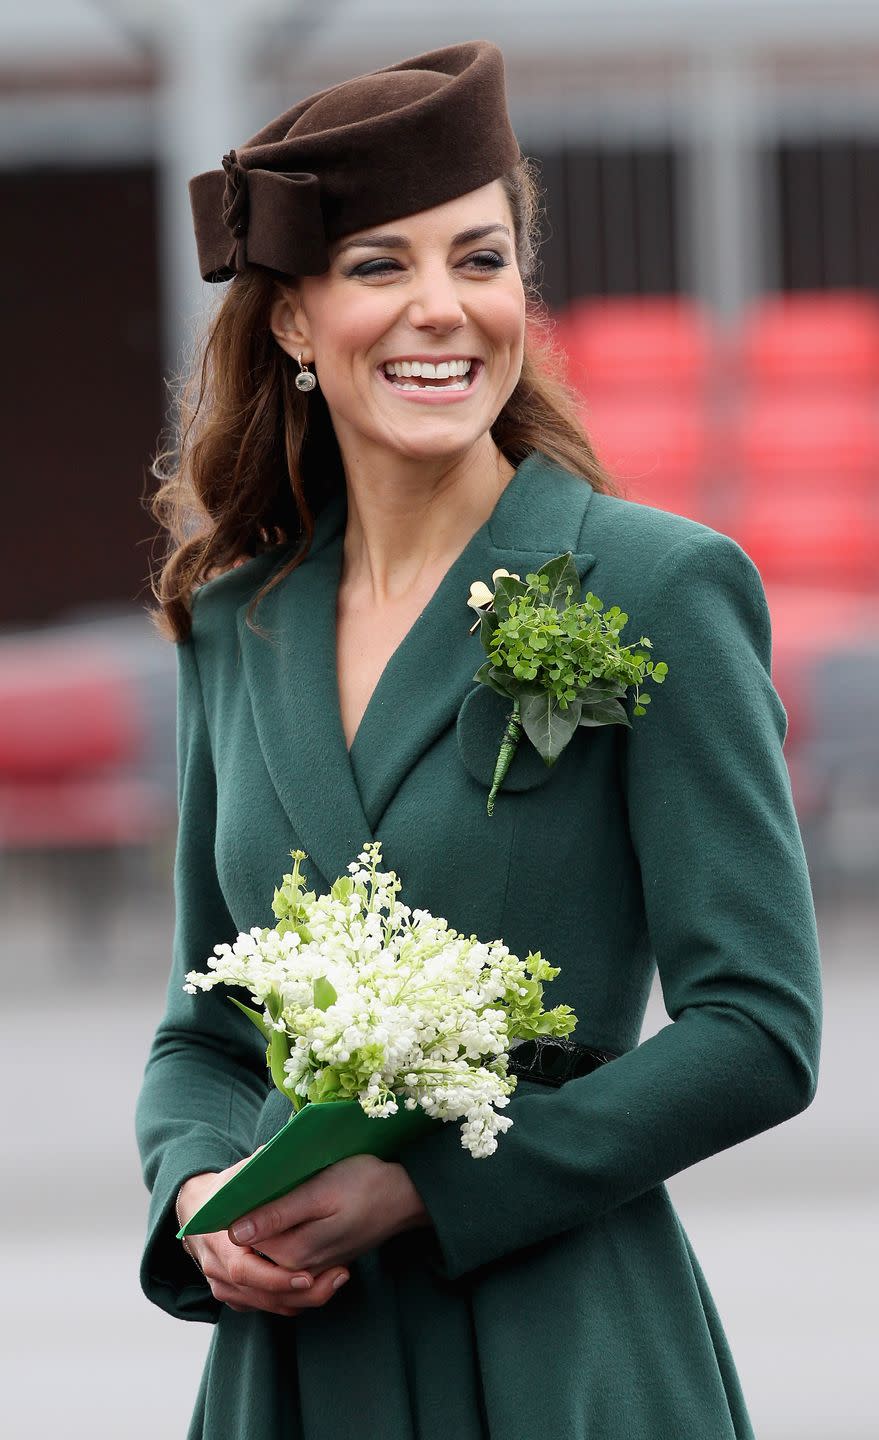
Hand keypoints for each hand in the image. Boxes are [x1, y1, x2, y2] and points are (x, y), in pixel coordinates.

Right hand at [176, 1157, 349, 1318]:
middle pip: (261, 1295)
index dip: (277, 1277)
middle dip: (300, 1293)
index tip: (308, 1275)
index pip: (244, 1271)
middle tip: (336, 1279)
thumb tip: (276, 1155)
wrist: (197, 1213)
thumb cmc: (225, 1191)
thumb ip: (256, 1171)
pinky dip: (293, 1301)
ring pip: (267, 1306)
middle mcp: (217, 1270)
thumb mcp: (238, 1177)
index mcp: (217, 1242)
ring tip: (337, 1281)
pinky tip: (320, 1285)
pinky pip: (267, 1307)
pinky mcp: (236, 1296)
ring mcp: (224, 1287)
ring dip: (303, 1299)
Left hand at [226, 1154, 431, 1274]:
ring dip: (269, 1223)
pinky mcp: (323, 1259)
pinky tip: (297, 1205)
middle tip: (271, 1180)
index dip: (239, 1208)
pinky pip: (289, 1251)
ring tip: (286, 1190)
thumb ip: (278, 1215)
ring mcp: (313, 1266)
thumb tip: (235, 1233)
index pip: (243, 1239)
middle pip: (255, 1246)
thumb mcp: (319, 1191)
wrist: (405, 1196)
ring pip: (272, 1248)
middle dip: (253, 1215)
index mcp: (294, 1252)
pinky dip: (284, 1231)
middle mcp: (300, 1267)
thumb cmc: (363, 1184)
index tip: (252, 1180)